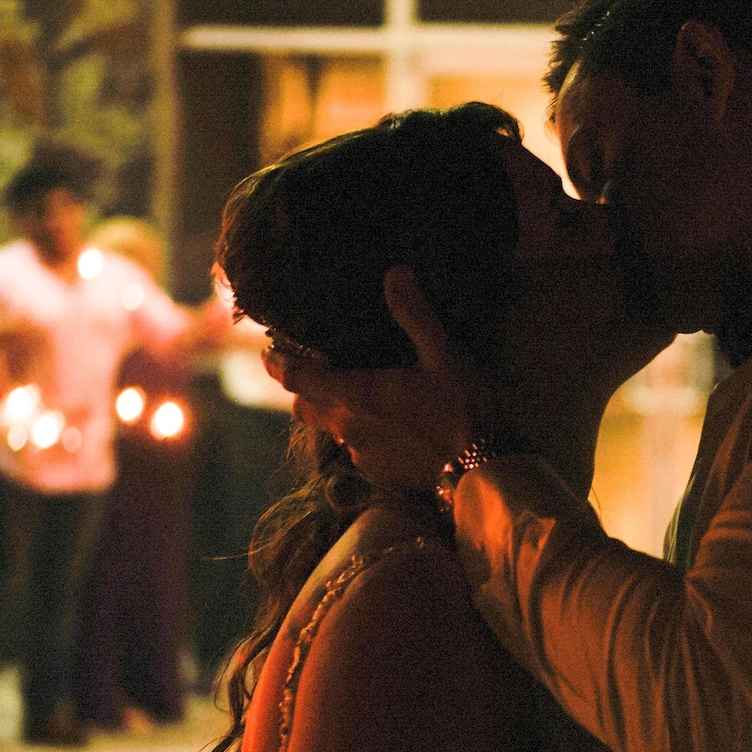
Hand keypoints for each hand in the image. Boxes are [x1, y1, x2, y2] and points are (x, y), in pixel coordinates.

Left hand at [261, 268, 488, 488]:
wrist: (483, 472)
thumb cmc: (462, 409)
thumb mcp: (443, 355)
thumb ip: (415, 315)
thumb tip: (395, 273)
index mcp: (356, 394)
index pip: (296, 379)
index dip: (277, 365)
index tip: (268, 354)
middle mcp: (349, 428)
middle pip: (305, 409)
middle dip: (302, 391)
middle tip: (311, 374)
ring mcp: (363, 456)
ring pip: (330, 433)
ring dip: (332, 415)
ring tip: (353, 400)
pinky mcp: (382, 477)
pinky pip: (358, 454)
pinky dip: (362, 438)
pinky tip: (387, 430)